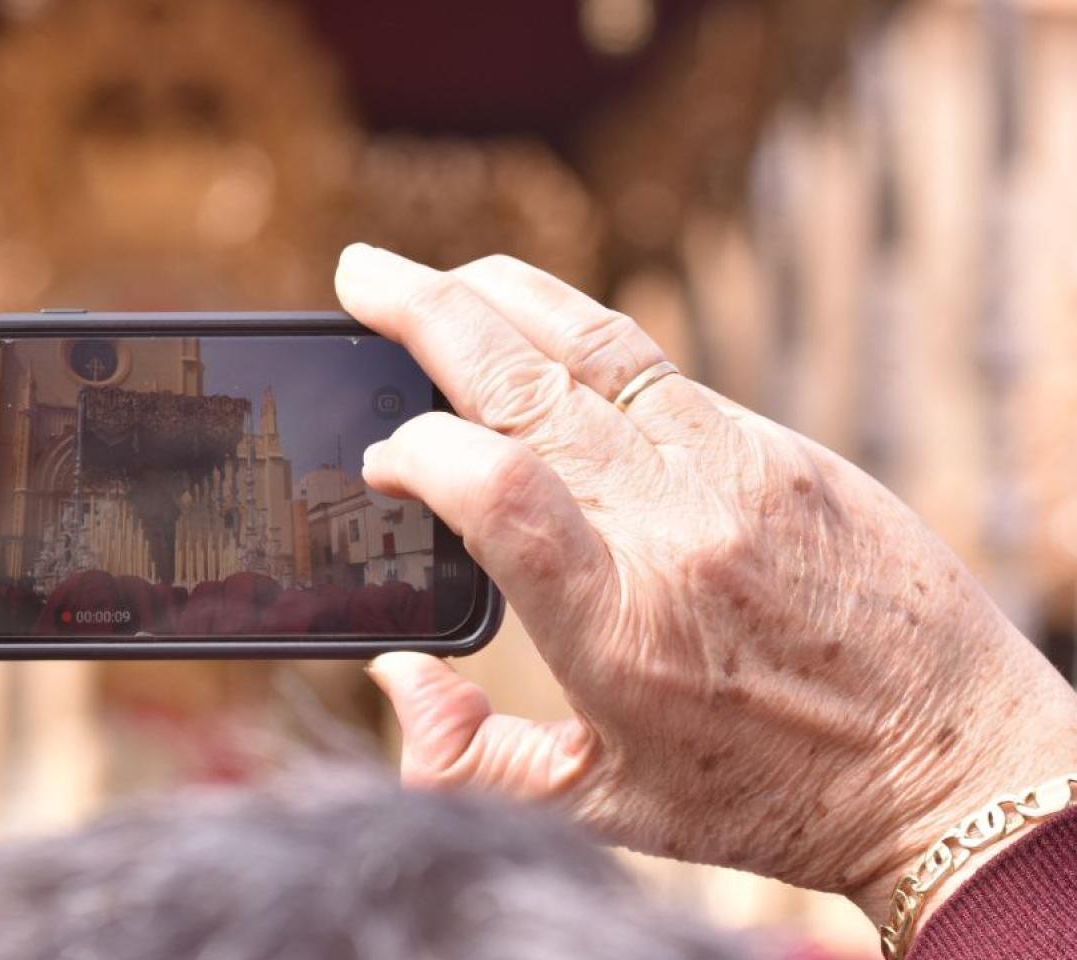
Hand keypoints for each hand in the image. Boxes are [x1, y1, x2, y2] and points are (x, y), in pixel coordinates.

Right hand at [336, 244, 1076, 920]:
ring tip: (436, 276)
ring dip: (500, 295)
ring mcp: (736, 474)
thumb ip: (467, 760)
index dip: (416, 452)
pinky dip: (581, 336)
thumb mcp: (598, 810)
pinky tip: (540, 330)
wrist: (952, 767)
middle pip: (526, 384)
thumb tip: (397, 673)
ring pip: (596, 347)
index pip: (493, 486)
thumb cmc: (770, 796)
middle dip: (423, 313)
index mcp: (616, 625)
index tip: (381, 460)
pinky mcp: (784, 452)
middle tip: (358, 273)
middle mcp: (673, 529)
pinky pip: (662, 369)